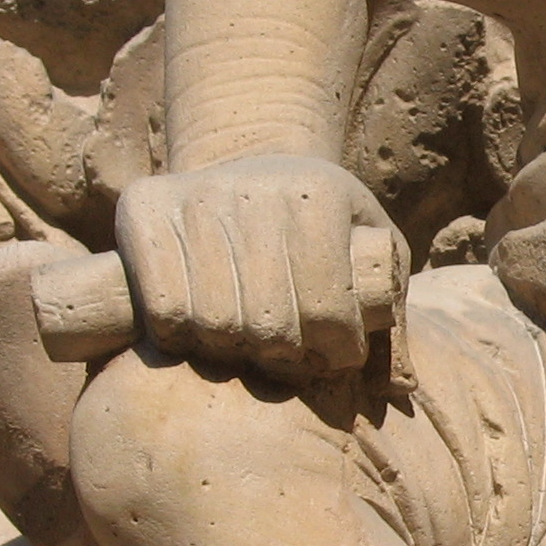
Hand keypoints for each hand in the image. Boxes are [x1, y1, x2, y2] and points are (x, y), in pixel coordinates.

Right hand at [112, 156, 406, 376]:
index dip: (335, 351)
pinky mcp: (144, 209)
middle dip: (285, 358)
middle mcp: (252, 192)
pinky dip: (181, 338)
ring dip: (232, 353)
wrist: (250, 155)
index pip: (328, 311)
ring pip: (212, 325)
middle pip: (268, 326)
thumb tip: (401, 390)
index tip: (335, 356)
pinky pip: (162, 311)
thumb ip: (392, 311)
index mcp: (318, 196)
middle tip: (289, 357)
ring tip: (248, 345)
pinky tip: (201, 331)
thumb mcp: (372, 244)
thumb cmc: (323, 218)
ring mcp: (194, 199)